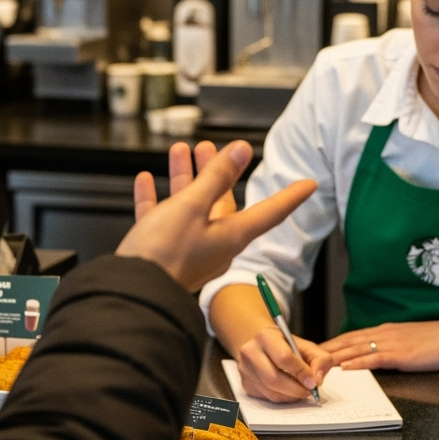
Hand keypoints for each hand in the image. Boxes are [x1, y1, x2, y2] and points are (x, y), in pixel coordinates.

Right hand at [117, 140, 315, 292]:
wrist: (130, 292)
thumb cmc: (164, 255)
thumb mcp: (192, 206)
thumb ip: (216, 177)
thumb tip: (241, 152)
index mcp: (231, 236)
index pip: (271, 212)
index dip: (290, 196)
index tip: (308, 185)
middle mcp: (214, 244)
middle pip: (221, 201)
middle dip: (216, 171)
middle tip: (211, 147)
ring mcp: (187, 250)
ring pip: (189, 206)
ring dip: (184, 177)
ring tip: (180, 152)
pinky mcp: (161, 253)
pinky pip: (162, 219)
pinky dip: (156, 198)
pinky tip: (146, 181)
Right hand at [233, 327, 334, 402]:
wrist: (263, 345)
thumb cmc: (286, 346)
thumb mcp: (306, 346)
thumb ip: (320, 359)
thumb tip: (318, 380)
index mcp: (266, 336)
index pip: (283, 357)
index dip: (301, 372)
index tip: (313, 382)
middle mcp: (250, 352)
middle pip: (273, 378)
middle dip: (296, 389)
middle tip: (309, 391)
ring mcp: (245, 369)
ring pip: (270, 392)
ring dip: (291, 396)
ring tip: (300, 390)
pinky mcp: (245, 384)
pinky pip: (266, 398)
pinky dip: (282, 398)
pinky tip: (288, 390)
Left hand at [320, 319, 438, 372]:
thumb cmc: (437, 341)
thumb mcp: (407, 340)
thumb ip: (389, 346)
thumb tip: (373, 355)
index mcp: (383, 331)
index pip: (349, 336)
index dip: (330, 343)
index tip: (312, 350)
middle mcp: (382, 334)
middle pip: (346, 341)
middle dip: (323, 351)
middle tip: (303, 358)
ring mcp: (391, 343)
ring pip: (355, 349)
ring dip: (333, 358)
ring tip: (315, 366)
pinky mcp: (401, 355)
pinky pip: (374, 358)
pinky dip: (357, 362)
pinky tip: (345, 367)